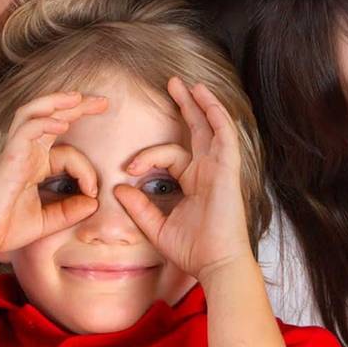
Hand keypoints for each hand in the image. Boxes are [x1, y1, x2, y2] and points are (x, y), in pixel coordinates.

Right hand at [0, 92, 107, 257]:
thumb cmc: (2, 228)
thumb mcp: (46, 222)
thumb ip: (70, 211)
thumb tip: (95, 203)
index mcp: (34, 164)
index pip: (68, 153)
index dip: (87, 170)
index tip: (93, 193)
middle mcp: (26, 153)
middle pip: (51, 117)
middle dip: (78, 107)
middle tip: (103, 102)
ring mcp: (16, 152)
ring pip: (33, 113)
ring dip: (56, 102)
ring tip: (79, 97)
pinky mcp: (8, 158)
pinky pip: (26, 131)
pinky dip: (44, 122)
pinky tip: (62, 123)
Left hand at [115, 79, 253, 281]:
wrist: (216, 263)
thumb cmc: (193, 250)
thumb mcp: (157, 227)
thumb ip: (139, 208)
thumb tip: (119, 189)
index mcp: (195, 181)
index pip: (170, 155)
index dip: (146, 157)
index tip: (128, 170)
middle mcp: (209, 170)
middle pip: (198, 129)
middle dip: (186, 105)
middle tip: (172, 83)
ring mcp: (220, 168)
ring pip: (213, 126)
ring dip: (201, 103)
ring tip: (188, 83)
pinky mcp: (228, 169)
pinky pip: (224, 135)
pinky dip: (216, 115)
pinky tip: (206, 98)